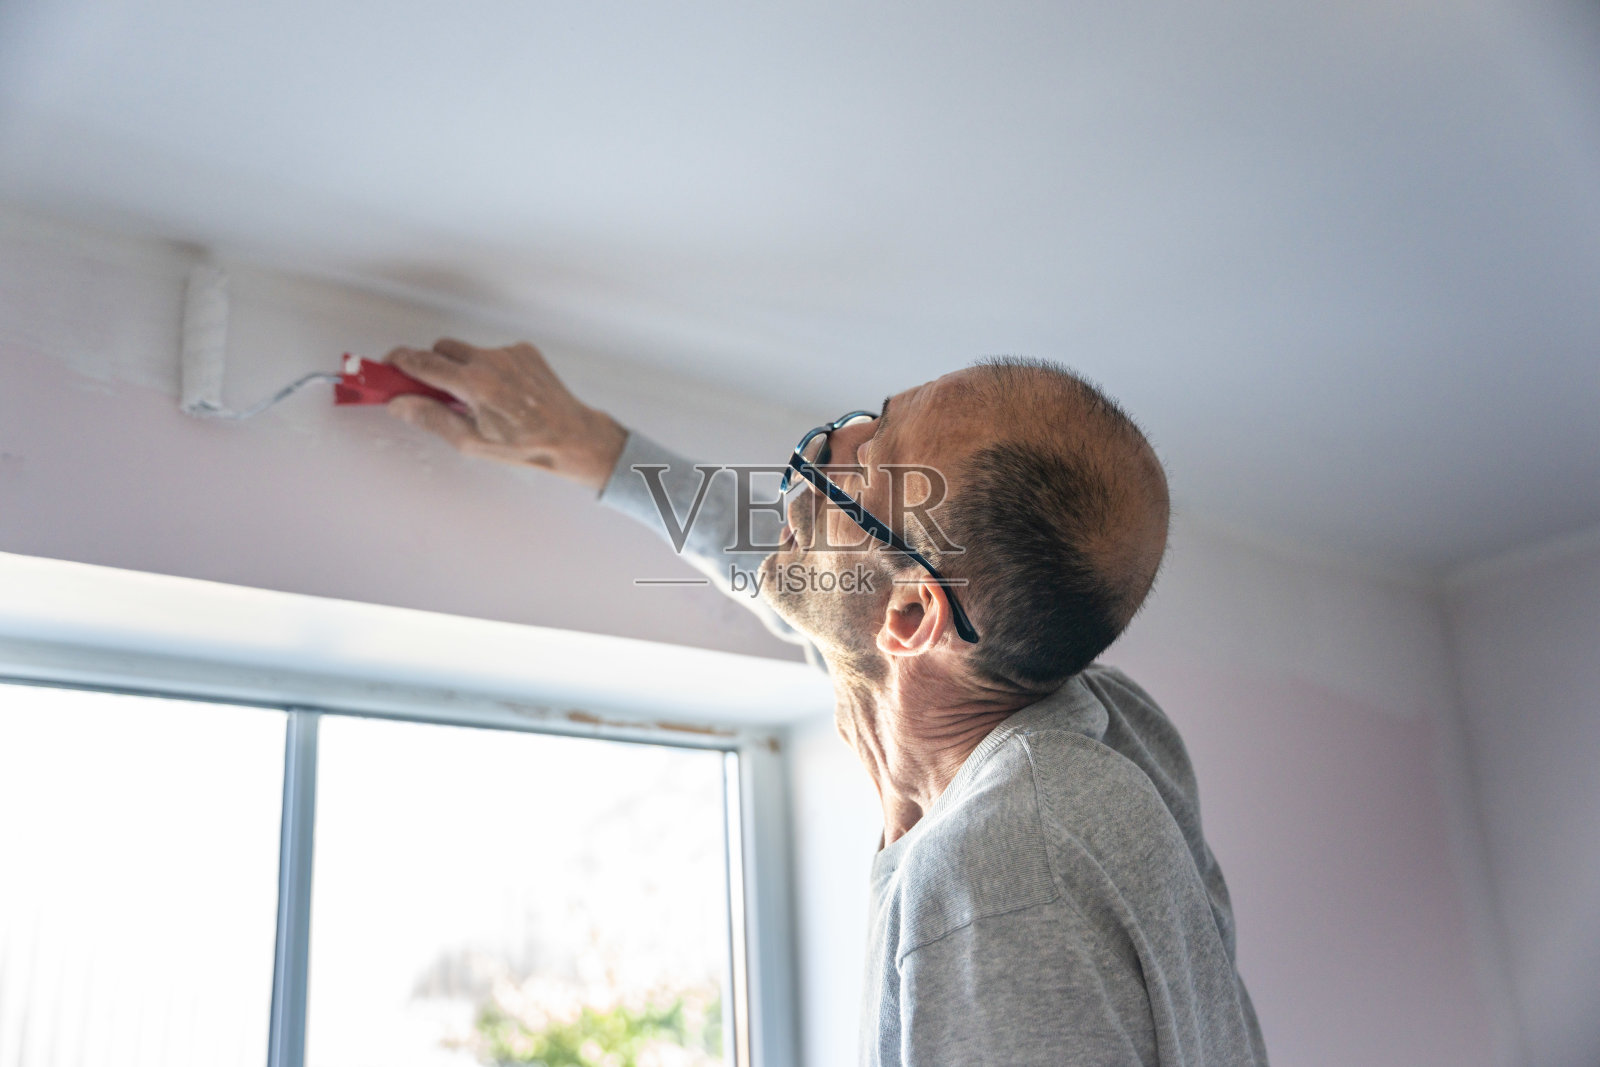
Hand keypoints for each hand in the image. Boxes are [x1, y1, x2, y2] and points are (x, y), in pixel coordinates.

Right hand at [384, 339, 626, 492]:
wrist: (573, 437)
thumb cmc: (527, 446)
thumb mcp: (472, 442)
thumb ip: (432, 418)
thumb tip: (400, 404)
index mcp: (475, 384)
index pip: (422, 362)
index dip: (398, 362)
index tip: (386, 367)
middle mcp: (492, 361)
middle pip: (441, 349)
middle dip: (431, 366)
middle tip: (431, 392)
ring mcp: (510, 353)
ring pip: (467, 350)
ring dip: (461, 368)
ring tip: (475, 399)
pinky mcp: (525, 351)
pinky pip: (493, 353)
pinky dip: (488, 368)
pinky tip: (501, 393)